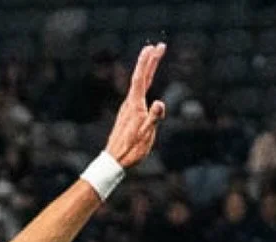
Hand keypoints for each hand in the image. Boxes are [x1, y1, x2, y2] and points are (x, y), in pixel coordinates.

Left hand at [104, 42, 166, 169]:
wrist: (114, 161)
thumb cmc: (132, 149)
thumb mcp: (146, 135)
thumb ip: (154, 118)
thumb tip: (160, 103)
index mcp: (135, 104)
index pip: (141, 77)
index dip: (147, 61)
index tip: (154, 47)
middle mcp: (130, 103)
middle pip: (141, 77)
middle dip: (150, 61)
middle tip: (159, 46)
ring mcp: (128, 108)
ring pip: (139, 84)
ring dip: (147, 70)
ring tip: (154, 59)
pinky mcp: (128, 114)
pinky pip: (138, 92)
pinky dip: (144, 82)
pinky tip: (145, 84)